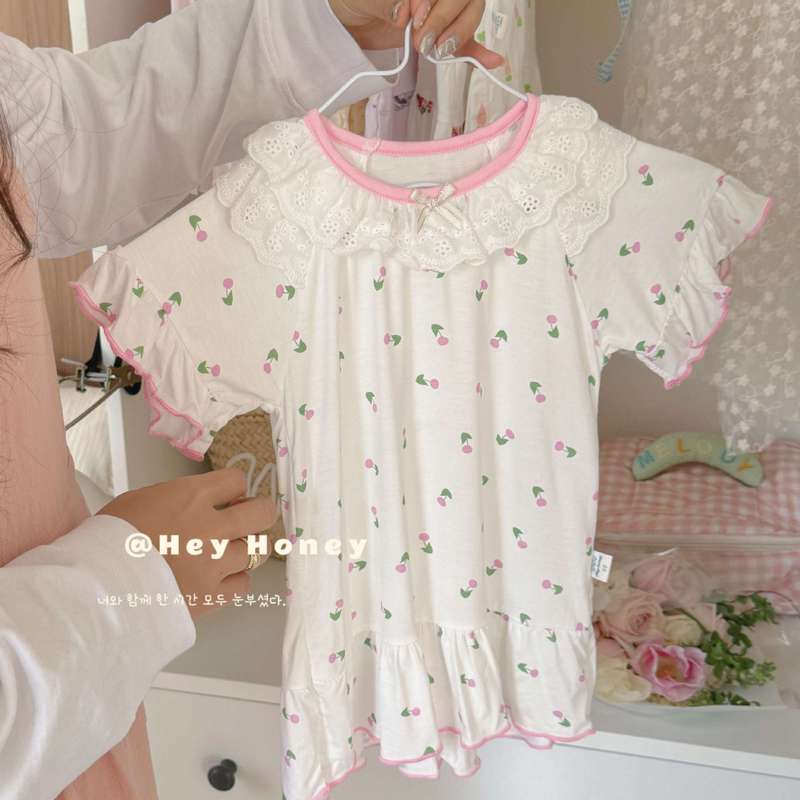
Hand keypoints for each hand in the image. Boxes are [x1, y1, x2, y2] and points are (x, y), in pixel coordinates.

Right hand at [98, 468, 278, 620]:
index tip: (229, 496)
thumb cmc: (108, 539)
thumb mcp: (140, 502)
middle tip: (249, 519)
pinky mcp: (213, 595)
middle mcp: (213, 527)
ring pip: (257, 550)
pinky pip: (243, 584)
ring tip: (228, 552)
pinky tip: (220, 578)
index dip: (234, 488)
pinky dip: (236, 579)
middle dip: (259, 513)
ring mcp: (216, 562)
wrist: (96, 588)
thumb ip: (177, 499)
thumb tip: (198, 504)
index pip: (236, 480)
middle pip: (261, 513)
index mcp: (192, 497)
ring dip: (246, 548)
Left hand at [329, 0, 502, 69]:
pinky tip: (493, 61)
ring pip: (471, 15)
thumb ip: (388, 1)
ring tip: (436, 52)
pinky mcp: (443, 34)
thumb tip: (406, 13)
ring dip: (458, 35)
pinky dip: (478, 53)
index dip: (436, 2)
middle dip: (445, 20)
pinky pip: (467, 42)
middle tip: (422, 41)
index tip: (416, 18)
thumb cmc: (357, 0)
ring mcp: (444, 9)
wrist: (349, 21)